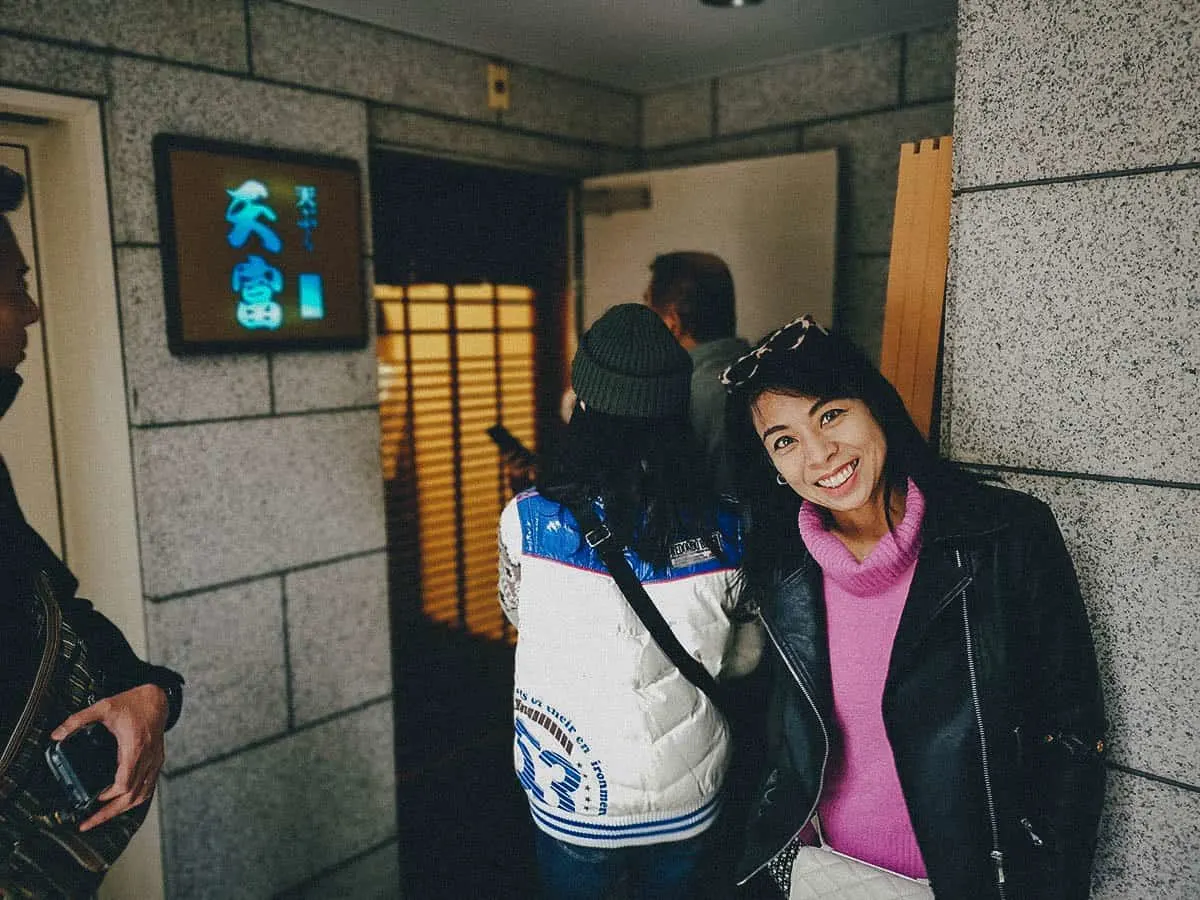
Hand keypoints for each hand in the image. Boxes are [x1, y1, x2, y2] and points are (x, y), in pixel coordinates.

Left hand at [51, 684, 168, 831]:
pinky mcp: (157, 761)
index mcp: (134, 747)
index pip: (124, 783)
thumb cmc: (134, 702)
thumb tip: (56, 734)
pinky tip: (124, 802)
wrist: (158, 698)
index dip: (108, 796)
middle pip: (133, 796)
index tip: (94, 800)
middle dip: (110, 813)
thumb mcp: (103, 707)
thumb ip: (78, 720)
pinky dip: (136, 798)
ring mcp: (154, 761)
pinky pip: (149, 787)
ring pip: (143, 795)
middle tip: (89, 823)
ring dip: (123, 809)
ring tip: (104, 817)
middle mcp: (147, 758)